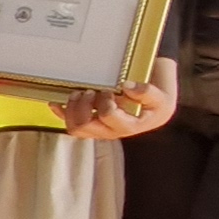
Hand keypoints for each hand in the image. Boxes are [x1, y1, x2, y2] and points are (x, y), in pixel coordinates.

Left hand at [60, 56, 177, 139]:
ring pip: (74, 128)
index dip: (104, 102)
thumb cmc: (158, 101)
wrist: (155, 103)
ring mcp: (99, 130)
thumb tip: (126, 86)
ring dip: (72, 108)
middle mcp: (111, 132)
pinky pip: (69, 123)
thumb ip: (148, 93)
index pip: (108, 116)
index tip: (109, 90)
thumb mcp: (162, 96)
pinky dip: (61, 111)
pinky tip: (57, 101)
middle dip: (84, 105)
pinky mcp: (90, 124)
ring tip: (81, 92)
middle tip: (91, 91)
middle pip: (84, 126)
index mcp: (129, 126)